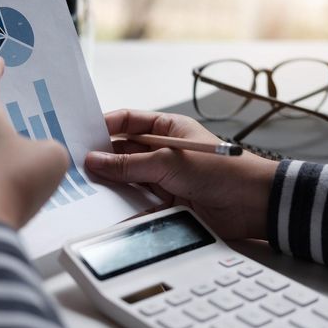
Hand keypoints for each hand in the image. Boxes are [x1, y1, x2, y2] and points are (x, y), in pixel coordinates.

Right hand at [85, 109, 277, 239]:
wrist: (250, 205)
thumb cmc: (220, 171)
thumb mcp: (169, 162)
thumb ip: (130, 164)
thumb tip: (96, 160)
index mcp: (166, 129)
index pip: (128, 121)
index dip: (105, 126)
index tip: (82, 135)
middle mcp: (161, 150)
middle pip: (123, 150)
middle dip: (102, 158)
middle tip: (77, 165)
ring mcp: (161, 176)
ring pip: (127, 177)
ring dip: (110, 182)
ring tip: (84, 187)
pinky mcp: (163, 201)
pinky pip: (136, 199)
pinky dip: (122, 203)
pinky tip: (105, 206)